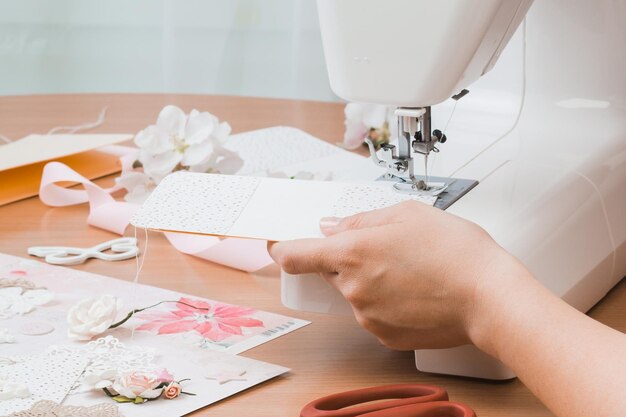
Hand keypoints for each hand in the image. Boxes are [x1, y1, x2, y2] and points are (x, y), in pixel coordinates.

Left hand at [268, 201, 531, 350]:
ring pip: (353, 292)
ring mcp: (367, 315)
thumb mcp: (408, 213)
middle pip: (330, 271)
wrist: (490, 297)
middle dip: (346, 259)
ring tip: (410, 270)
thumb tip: (331, 227)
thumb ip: (361, 219)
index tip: (276, 243)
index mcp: (354, 251)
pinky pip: (372, 313)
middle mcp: (353, 286)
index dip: (281, 248)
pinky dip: (385, 302)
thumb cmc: (456, 252)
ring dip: (369, 280)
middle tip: (382, 250)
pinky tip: (414, 292)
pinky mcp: (383, 336)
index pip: (296, 254)